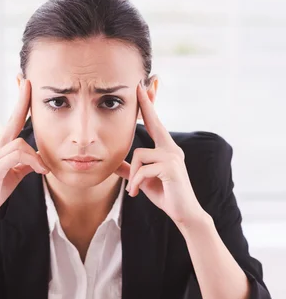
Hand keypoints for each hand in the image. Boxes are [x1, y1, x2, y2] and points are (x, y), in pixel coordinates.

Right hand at [0, 79, 49, 224]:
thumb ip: (26, 164)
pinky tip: (40, 171)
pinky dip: (32, 162)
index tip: (25, 84)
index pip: (13, 120)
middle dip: (21, 101)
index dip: (20, 103)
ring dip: (36, 157)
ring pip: (20, 144)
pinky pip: (17, 156)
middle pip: (12, 119)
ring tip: (44, 170)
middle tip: (28, 82)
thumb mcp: (15, 174)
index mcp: (1, 147)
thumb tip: (41, 158)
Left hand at [116, 82, 204, 227]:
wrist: (184, 213)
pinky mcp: (171, 168)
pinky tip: (135, 194)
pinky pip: (143, 170)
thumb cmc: (165, 195)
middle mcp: (171, 148)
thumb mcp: (143, 180)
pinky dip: (135, 183)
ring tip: (133, 191)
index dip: (148, 106)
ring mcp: (173, 157)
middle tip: (138, 85)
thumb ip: (130, 170)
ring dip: (132, 176)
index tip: (143, 87)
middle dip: (146, 104)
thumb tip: (114, 164)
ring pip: (139, 155)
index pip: (155, 123)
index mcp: (166, 149)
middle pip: (154, 123)